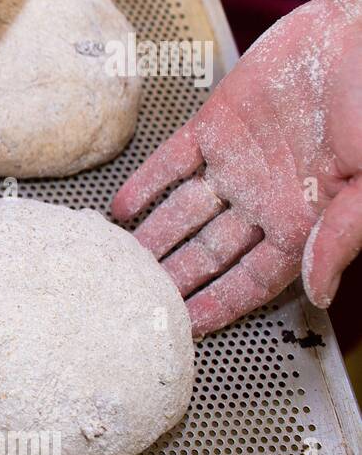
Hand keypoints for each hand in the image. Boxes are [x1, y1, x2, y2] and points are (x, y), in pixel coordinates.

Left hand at [112, 0, 361, 335]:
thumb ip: (343, 235)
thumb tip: (318, 293)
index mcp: (306, 221)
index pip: (253, 280)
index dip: (219, 305)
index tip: (184, 331)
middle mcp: (266, 198)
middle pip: (208, 253)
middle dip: (173, 280)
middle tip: (132, 304)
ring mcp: (238, 162)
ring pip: (183, 213)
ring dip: (151, 239)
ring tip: (115, 266)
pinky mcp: (217, 123)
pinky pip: (172, 163)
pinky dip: (145, 185)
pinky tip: (120, 209)